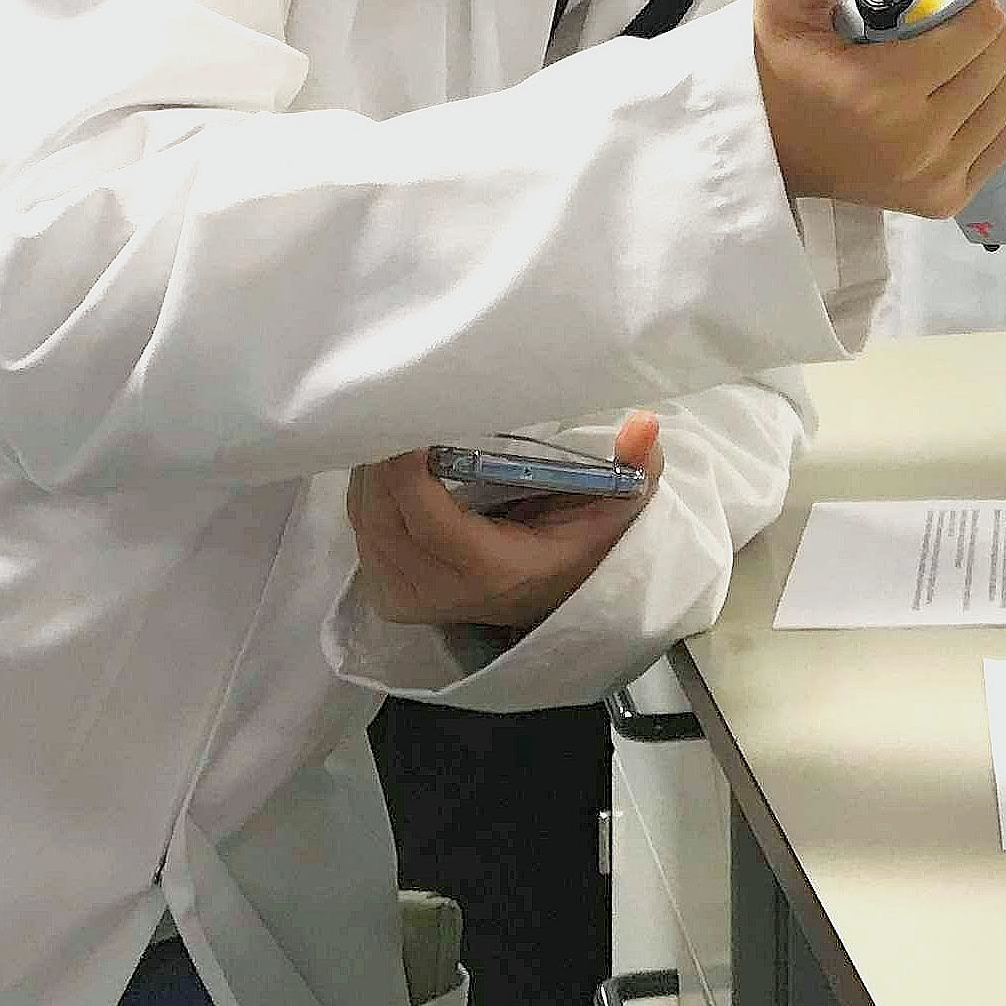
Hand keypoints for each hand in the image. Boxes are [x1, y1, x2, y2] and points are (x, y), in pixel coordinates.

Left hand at [348, 411, 661, 632]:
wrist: (554, 602)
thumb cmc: (581, 547)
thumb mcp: (617, 508)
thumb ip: (634, 467)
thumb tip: (643, 422)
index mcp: (489, 570)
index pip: (425, 515)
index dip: (404, 465)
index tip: (409, 411)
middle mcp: (439, 592)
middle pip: (382, 514)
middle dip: (381, 457)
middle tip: (398, 404)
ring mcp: (407, 600)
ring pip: (365, 521)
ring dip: (371, 472)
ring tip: (393, 425)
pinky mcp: (388, 598)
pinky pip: (362, 532)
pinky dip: (370, 492)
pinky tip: (386, 460)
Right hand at [752, 0, 1005, 217]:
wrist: (770, 145)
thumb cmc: (784, 63)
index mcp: (880, 93)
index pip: (980, 28)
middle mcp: (916, 144)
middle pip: (1002, 59)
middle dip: (986, 29)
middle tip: (950, 22)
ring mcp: (936, 179)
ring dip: (998, 63)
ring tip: (959, 52)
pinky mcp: (948, 199)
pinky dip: (1003, 101)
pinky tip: (970, 86)